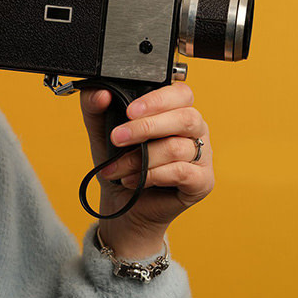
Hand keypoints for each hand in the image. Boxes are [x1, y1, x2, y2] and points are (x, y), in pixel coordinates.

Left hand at [79, 83, 213, 258]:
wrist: (122, 204)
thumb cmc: (119, 162)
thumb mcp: (100, 132)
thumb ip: (94, 107)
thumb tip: (100, 93)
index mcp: (176, 110)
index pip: (181, 93)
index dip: (157, 100)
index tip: (130, 110)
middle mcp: (194, 130)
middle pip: (185, 118)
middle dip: (146, 127)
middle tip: (117, 138)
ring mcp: (202, 155)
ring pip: (178, 147)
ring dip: (141, 159)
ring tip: (118, 169)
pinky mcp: (202, 181)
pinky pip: (183, 172)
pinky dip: (153, 176)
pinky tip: (134, 181)